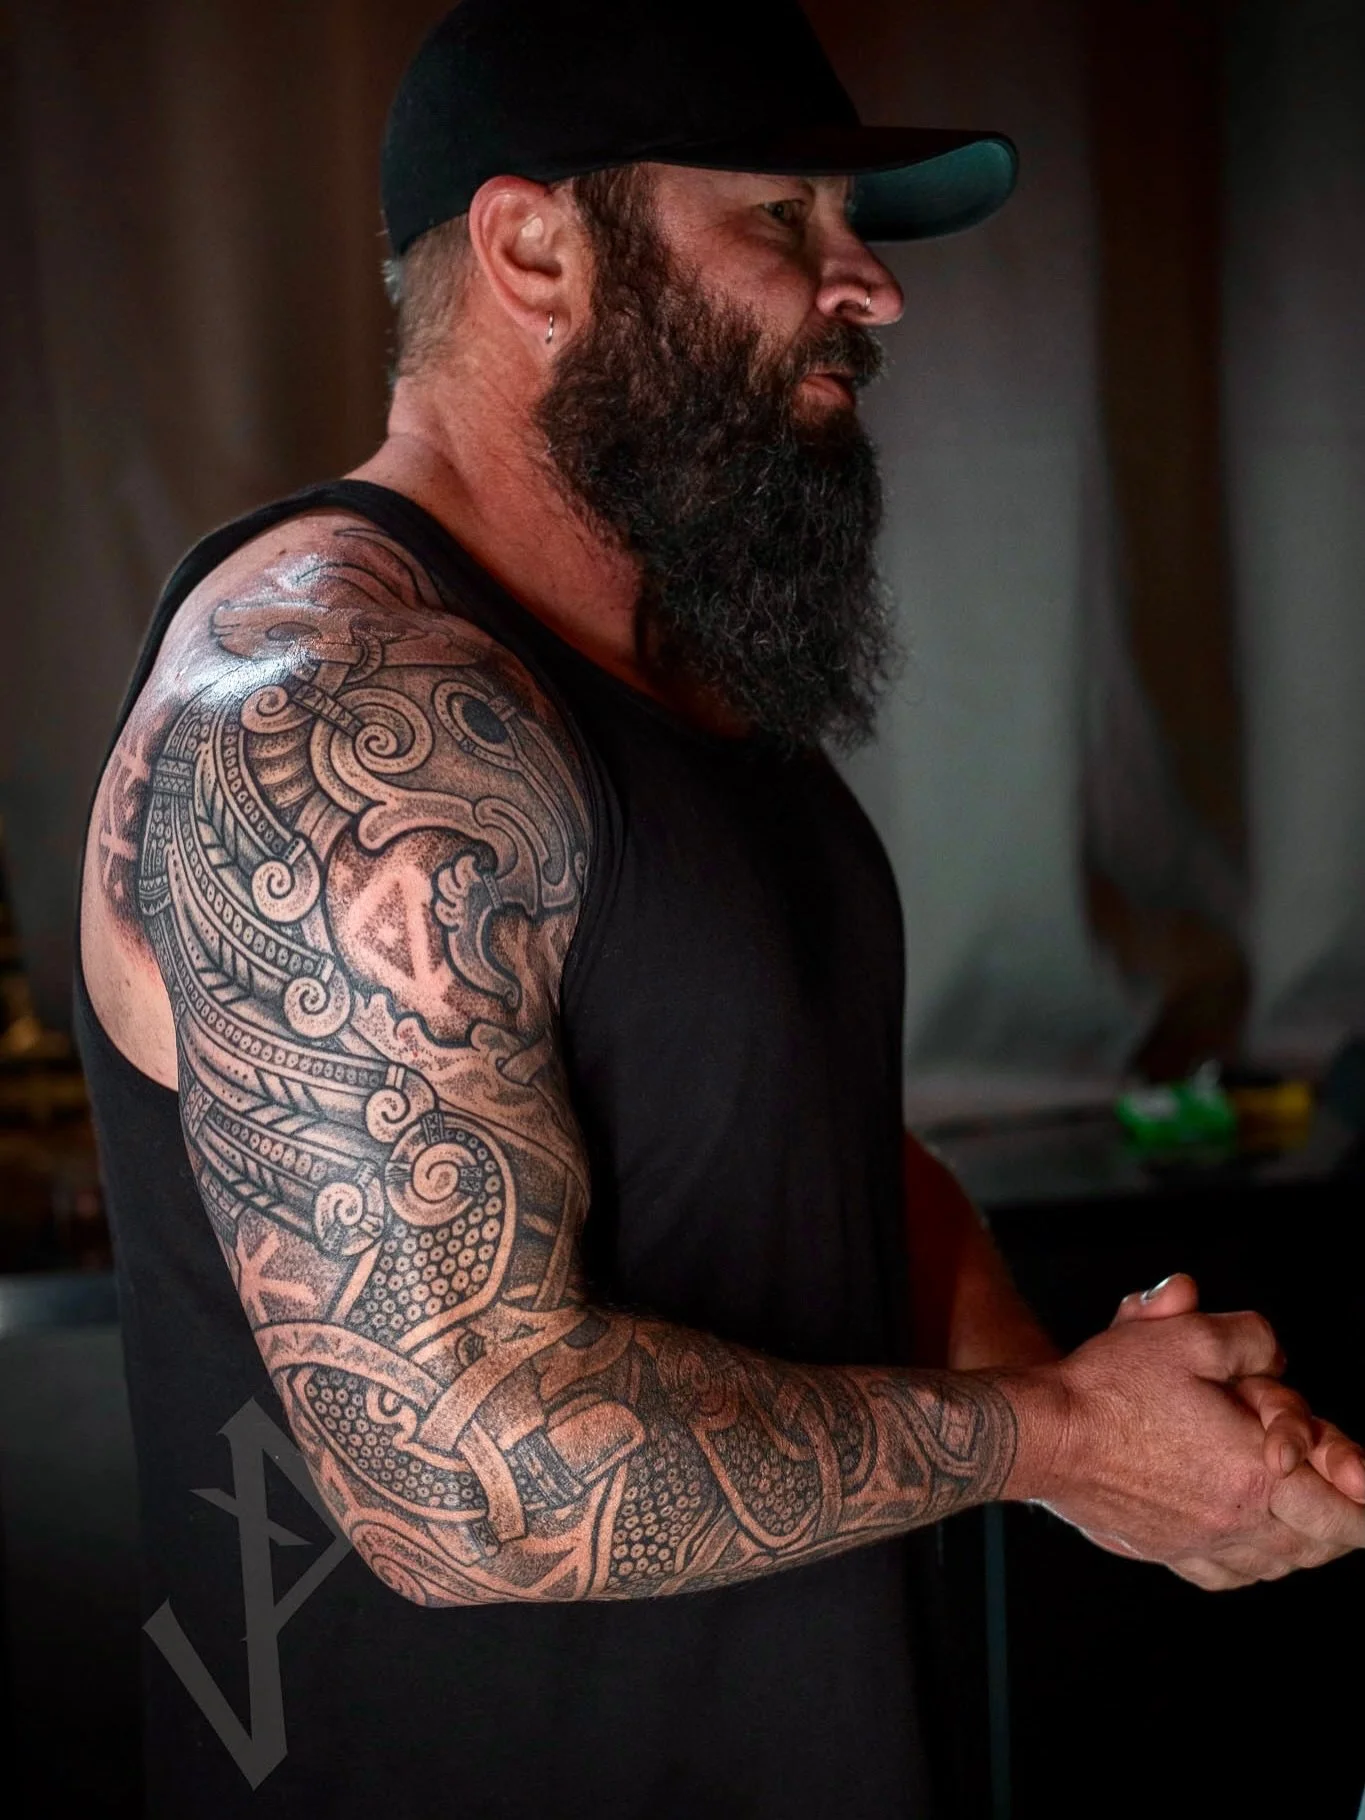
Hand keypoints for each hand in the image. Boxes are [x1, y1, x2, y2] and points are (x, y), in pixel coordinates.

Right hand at [1006, 1294, 1364, 1589]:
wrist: (1043, 1436)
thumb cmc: (1110, 1385)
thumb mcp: (1187, 1334)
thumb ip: (1251, 1338)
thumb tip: (1276, 1356)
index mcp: (1254, 1470)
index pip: (1345, 1508)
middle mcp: (1235, 1519)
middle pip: (1321, 1543)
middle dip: (1346, 1522)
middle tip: (1354, 1499)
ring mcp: (1198, 1544)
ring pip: (1280, 1564)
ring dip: (1307, 1543)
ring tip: (1315, 1521)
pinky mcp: (1166, 1552)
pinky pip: (1232, 1575)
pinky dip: (1259, 1562)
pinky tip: (1255, 1545)